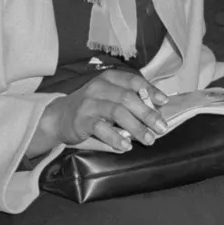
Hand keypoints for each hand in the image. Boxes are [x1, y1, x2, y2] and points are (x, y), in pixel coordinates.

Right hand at [44, 69, 169, 153]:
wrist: (59, 116)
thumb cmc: (91, 107)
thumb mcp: (108, 96)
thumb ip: (128, 99)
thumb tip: (156, 110)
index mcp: (108, 79)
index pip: (133, 81)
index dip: (150, 90)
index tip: (163, 102)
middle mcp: (98, 87)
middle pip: (128, 98)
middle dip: (147, 113)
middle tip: (161, 127)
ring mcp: (89, 103)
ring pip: (117, 112)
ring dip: (136, 127)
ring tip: (148, 139)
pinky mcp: (81, 120)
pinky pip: (101, 128)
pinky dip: (115, 138)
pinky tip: (125, 146)